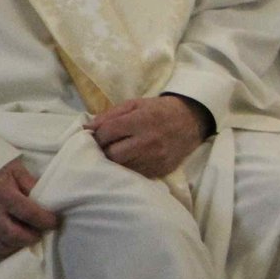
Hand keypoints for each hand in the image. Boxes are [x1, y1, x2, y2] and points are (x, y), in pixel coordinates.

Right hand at [0, 159, 57, 258]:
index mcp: (1, 192)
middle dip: (32, 237)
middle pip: (14, 234)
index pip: (28, 212)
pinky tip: (14, 242)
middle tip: (41, 233)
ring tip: (28, 237)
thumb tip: (50, 201)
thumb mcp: (16, 171)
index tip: (54, 222)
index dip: (44, 220)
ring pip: (1, 245)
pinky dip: (5, 249)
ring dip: (19, 245)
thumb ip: (32, 185)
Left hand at [86, 95, 206, 179]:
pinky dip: (128, 168)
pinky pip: (135, 174)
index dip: (97, 134)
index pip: (107, 132)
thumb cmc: (159, 110)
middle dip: (104, 150)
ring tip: (117, 153)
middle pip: (112, 154)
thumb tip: (87, 128)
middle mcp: (148, 141)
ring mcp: (155, 158)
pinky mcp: (160, 170)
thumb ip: (110, 115)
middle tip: (105, 146)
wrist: (191, 121)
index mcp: (141, 120)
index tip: (97, 135)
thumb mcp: (135, 104)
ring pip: (122, 167)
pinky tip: (130, 160)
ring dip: (115, 161)